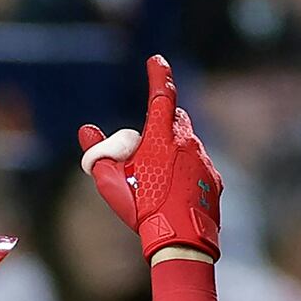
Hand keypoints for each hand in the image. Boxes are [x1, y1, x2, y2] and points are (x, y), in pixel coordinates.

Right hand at [78, 56, 221, 260]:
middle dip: (163, 122)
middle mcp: (187, 144)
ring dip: (173, 151)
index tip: (156, 59)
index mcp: (162, 139)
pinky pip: (198, 165)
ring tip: (159, 181)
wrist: (181, 240)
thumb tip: (86, 130)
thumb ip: (99, 153)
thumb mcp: (111, 182)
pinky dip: (186, 171)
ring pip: (188, 144)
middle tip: (147, 144)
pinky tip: (176, 194)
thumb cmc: (143, 210)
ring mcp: (204, 161)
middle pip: (175, 120)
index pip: (161, 97)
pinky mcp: (214, 178)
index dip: (158, 75)